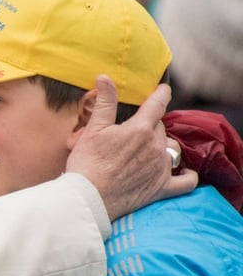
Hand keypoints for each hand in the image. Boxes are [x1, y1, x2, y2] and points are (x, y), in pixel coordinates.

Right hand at [66, 75, 197, 220]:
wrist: (89, 198)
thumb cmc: (87, 163)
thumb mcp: (93, 128)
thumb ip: (104, 102)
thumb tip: (106, 77)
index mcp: (140, 129)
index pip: (157, 104)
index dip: (161, 93)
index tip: (163, 89)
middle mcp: (156, 147)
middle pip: (160, 127)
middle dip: (150, 124)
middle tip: (134, 129)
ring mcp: (162, 168)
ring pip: (171, 148)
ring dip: (163, 145)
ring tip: (149, 148)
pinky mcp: (162, 188)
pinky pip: (186, 181)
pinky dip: (187, 175)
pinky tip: (184, 171)